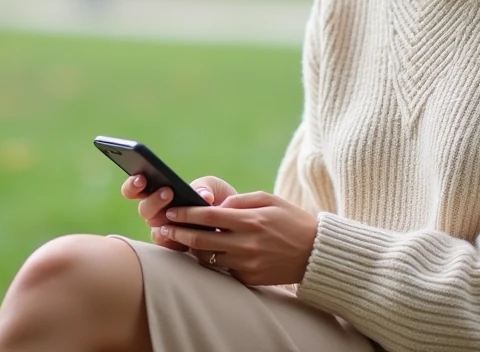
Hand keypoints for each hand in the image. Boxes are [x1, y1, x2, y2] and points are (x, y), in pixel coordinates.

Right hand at [121, 175, 237, 251]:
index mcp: (160, 193)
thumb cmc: (219, 199)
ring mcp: (166, 232)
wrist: (235, 223)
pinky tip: (181, 233)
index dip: (133, 185)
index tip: (141, 178)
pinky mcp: (177, 248)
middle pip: (145, 210)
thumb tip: (202, 196)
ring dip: (164, 219)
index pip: (137, 188)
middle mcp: (159, 214)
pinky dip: (173, 239)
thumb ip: (205, 187)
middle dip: (154, 200)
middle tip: (168, 192)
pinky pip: (169, 246)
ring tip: (176, 213)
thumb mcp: (213, 187)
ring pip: (155, 230)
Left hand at [159, 191, 318, 286]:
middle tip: (163, 228)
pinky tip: (208, 252)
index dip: (187, 214)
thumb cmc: (291, 220)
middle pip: (202, 240)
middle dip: (179, 233)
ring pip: (209, 258)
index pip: (209, 217)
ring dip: (193, 249)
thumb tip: (216, 206)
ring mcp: (248, 264)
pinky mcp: (250, 279)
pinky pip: (224, 269)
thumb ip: (241, 201)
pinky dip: (215, 260)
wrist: (315, 253)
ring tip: (183, 239)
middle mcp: (247, 244)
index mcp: (251, 221)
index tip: (172, 211)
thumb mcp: (270, 200)